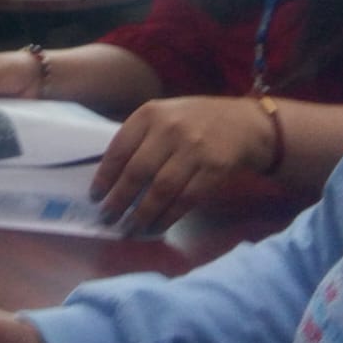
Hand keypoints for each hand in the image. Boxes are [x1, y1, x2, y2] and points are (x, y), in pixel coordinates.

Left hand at [90, 96, 275, 232]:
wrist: (247, 123)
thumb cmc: (197, 121)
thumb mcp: (165, 116)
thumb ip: (141, 138)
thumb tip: (111, 176)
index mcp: (150, 113)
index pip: (119, 148)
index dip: (105, 176)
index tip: (95, 197)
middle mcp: (169, 129)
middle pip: (137, 172)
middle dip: (119, 200)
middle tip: (108, 218)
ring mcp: (194, 149)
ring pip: (161, 189)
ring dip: (142, 214)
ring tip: (130, 228)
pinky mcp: (214, 169)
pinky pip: (185, 199)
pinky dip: (168, 216)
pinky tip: (156, 226)